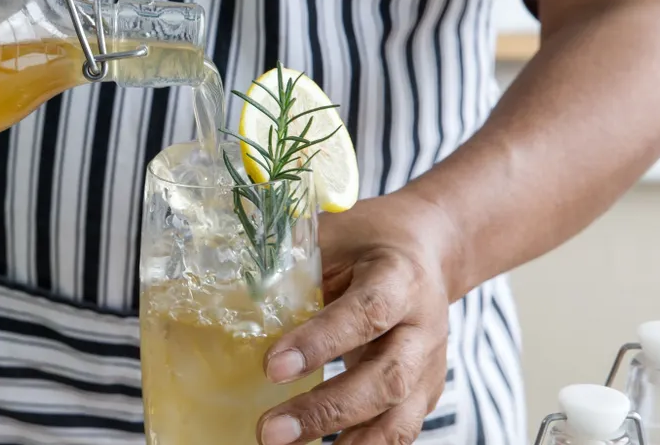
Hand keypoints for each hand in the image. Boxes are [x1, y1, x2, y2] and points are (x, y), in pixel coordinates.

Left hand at [257, 192, 457, 444]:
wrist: (428, 250)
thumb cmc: (369, 242)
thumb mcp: (335, 235)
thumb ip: (293, 262)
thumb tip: (230, 288)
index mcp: (400, 278)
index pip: (366, 313)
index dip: (321, 342)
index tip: (272, 367)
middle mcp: (423, 327)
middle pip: (385, 379)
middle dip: (326, 410)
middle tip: (270, 431)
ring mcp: (429, 365)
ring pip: (399, 416)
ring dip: (347, 443)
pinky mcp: (426, 392)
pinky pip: (399, 430)